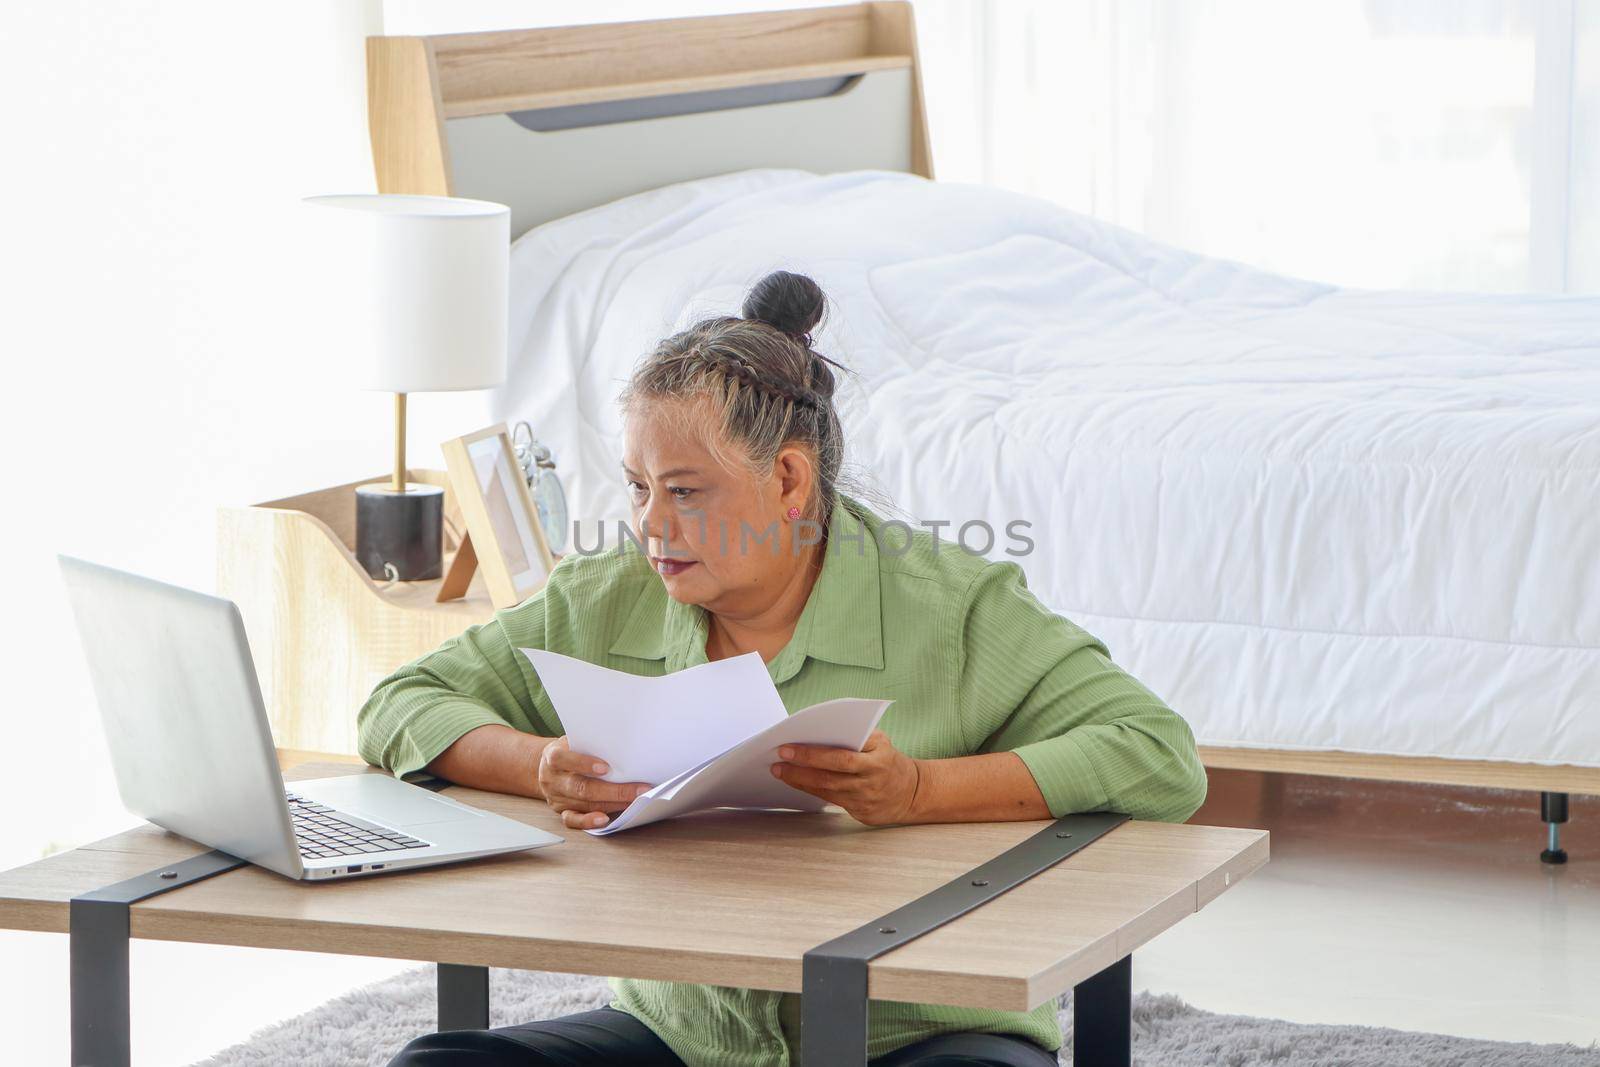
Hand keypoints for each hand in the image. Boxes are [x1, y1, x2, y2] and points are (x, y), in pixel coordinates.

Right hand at [537, 735, 651, 830]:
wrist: (546, 765)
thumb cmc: (569, 750)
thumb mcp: (574, 740)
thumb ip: (590, 744)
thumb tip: (621, 747)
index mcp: (553, 757)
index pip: (564, 759)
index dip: (585, 764)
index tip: (607, 768)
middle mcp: (553, 779)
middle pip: (581, 787)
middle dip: (614, 790)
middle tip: (639, 790)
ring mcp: (557, 797)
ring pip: (584, 804)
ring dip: (612, 804)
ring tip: (633, 801)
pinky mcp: (561, 810)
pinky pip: (573, 820)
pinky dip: (588, 821)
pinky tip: (604, 819)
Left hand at [769, 729, 921, 825]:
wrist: (912, 792)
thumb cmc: (889, 759)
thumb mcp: (881, 741)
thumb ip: (856, 736)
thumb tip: (819, 731)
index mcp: (877, 760)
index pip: (840, 757)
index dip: (811, 755)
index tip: (787, 748)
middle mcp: (871, 782)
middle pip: (829, 777)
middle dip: (799, 770)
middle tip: (777, 762)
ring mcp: (865, 800)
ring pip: (826, 792)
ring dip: (800, 782)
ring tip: (780, 772)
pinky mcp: (861, 814)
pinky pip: (831, 802)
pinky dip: (812, 792)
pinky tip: (797, 783)